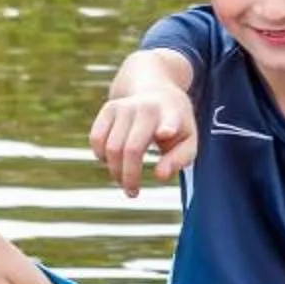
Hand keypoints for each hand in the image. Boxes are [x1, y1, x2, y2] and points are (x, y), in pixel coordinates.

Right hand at [88, 80, 196, 198]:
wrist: (157, 90)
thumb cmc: (176, 125)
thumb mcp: (188, 141)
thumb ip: (179, 160)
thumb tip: (159, 176)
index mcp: (173, 114)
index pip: (170, 120)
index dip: (167, 127)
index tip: (165, 132)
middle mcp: (147, 107)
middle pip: (131, 149)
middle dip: (129, 177)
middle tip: (132, 193)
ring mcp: (125, 105)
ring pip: (110, 148)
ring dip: (114, 171)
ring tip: (125, 180)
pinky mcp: (109, 107)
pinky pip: (96, 139)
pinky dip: (101, 156)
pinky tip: (113, 160)